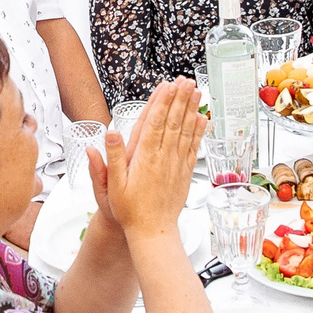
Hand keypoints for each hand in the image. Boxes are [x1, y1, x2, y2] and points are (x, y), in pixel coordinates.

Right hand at [106, 79, 201, 239]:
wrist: (152, 232)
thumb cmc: (130, 211)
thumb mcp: (112, 186)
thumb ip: (112, 158)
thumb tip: (109, 133)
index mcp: (144, 158)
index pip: (154, 123)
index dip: (161, 102)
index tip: (167, 86)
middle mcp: (163, 158)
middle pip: (173, 122)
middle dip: (179, 99)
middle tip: (185, 80)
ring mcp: (176, 164)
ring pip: (185, 131)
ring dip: (191, 109)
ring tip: (196, 91)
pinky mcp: (185, 173)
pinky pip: (194, 147)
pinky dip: (199, 132)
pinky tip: (203, 119)